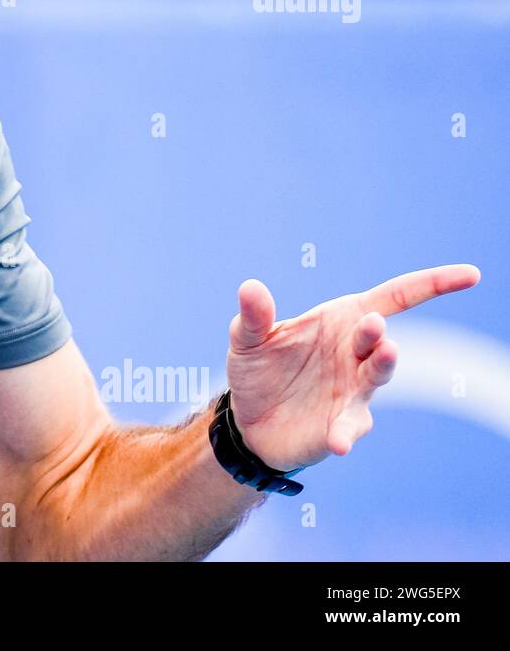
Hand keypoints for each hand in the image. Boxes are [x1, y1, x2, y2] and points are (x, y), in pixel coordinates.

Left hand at [225, 264, 480, 471]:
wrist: (248, 420)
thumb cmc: (258, 369)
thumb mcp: (247, 340)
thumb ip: (253, 316)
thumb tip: (250, 288)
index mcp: (341, 321)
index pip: (394, 298)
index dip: (433, 285)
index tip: (470, 276)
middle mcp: (356, 354)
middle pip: (380, 339)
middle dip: (377, 333)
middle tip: (373, 326)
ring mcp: (353, 391)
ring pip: (376, 378)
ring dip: (382, 368)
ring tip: (384, 354)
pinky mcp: (341, 425)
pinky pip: (350, 428)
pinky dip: (347, 433)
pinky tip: (340, 442)